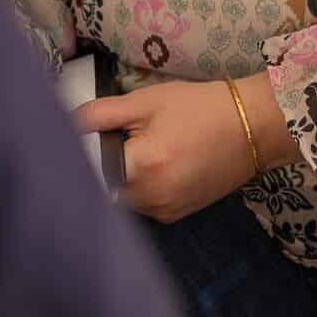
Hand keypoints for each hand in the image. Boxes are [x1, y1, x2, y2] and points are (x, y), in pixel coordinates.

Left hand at [73, 77, 261, 222]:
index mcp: (142, 167)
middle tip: (117, 136)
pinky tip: (157, 161)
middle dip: (104, 163)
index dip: (82, 153)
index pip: (90, 170)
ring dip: (122, 176)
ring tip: (141, 146)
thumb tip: (66, 123)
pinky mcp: (176, 216)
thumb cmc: (198, 108)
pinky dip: (141, 186)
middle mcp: (151, 199)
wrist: (249, 128)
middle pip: (105, 187)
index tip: (83, 137)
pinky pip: (144, 204)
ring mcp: (164, 212)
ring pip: (123, 198)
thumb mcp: (147, 101)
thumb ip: (101, 114)